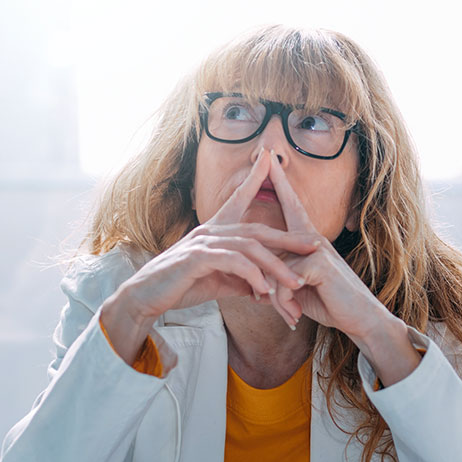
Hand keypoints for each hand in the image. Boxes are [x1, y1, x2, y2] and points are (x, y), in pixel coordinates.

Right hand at [101, 150, 319, 364]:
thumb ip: (242, 280)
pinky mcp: (196, 258)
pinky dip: (252, 275)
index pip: (239, 200)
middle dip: (289, 239)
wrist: (146, 298)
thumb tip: (266, 288)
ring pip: (249, 248)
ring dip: (275, 266)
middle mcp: (210, 230)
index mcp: (216, 231)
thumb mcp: (218, 282)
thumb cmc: (181, 286)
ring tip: (295, 283)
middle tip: (316, 246)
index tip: (271, 163)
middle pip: (258, 230)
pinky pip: (232, 262)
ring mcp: (203, 242)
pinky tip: (265, 289)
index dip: (255, 180)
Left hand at [267, 153, 422, 385]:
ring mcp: (316, 249)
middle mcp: (313, 239)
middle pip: (284, 217)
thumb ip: (284, 276)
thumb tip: (260, 278)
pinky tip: (293, 317)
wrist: (362, 320)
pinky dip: (283, 304)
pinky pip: (282, 281)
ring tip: (287, 315)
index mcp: (309, 241)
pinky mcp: (318, 264)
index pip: (292, 207)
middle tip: (267, 154)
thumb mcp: (302, 289)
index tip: (269, 160)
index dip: (281, 184)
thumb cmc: (332, 304)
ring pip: (273, 264)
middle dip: (279, 184)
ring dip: (274, 297)